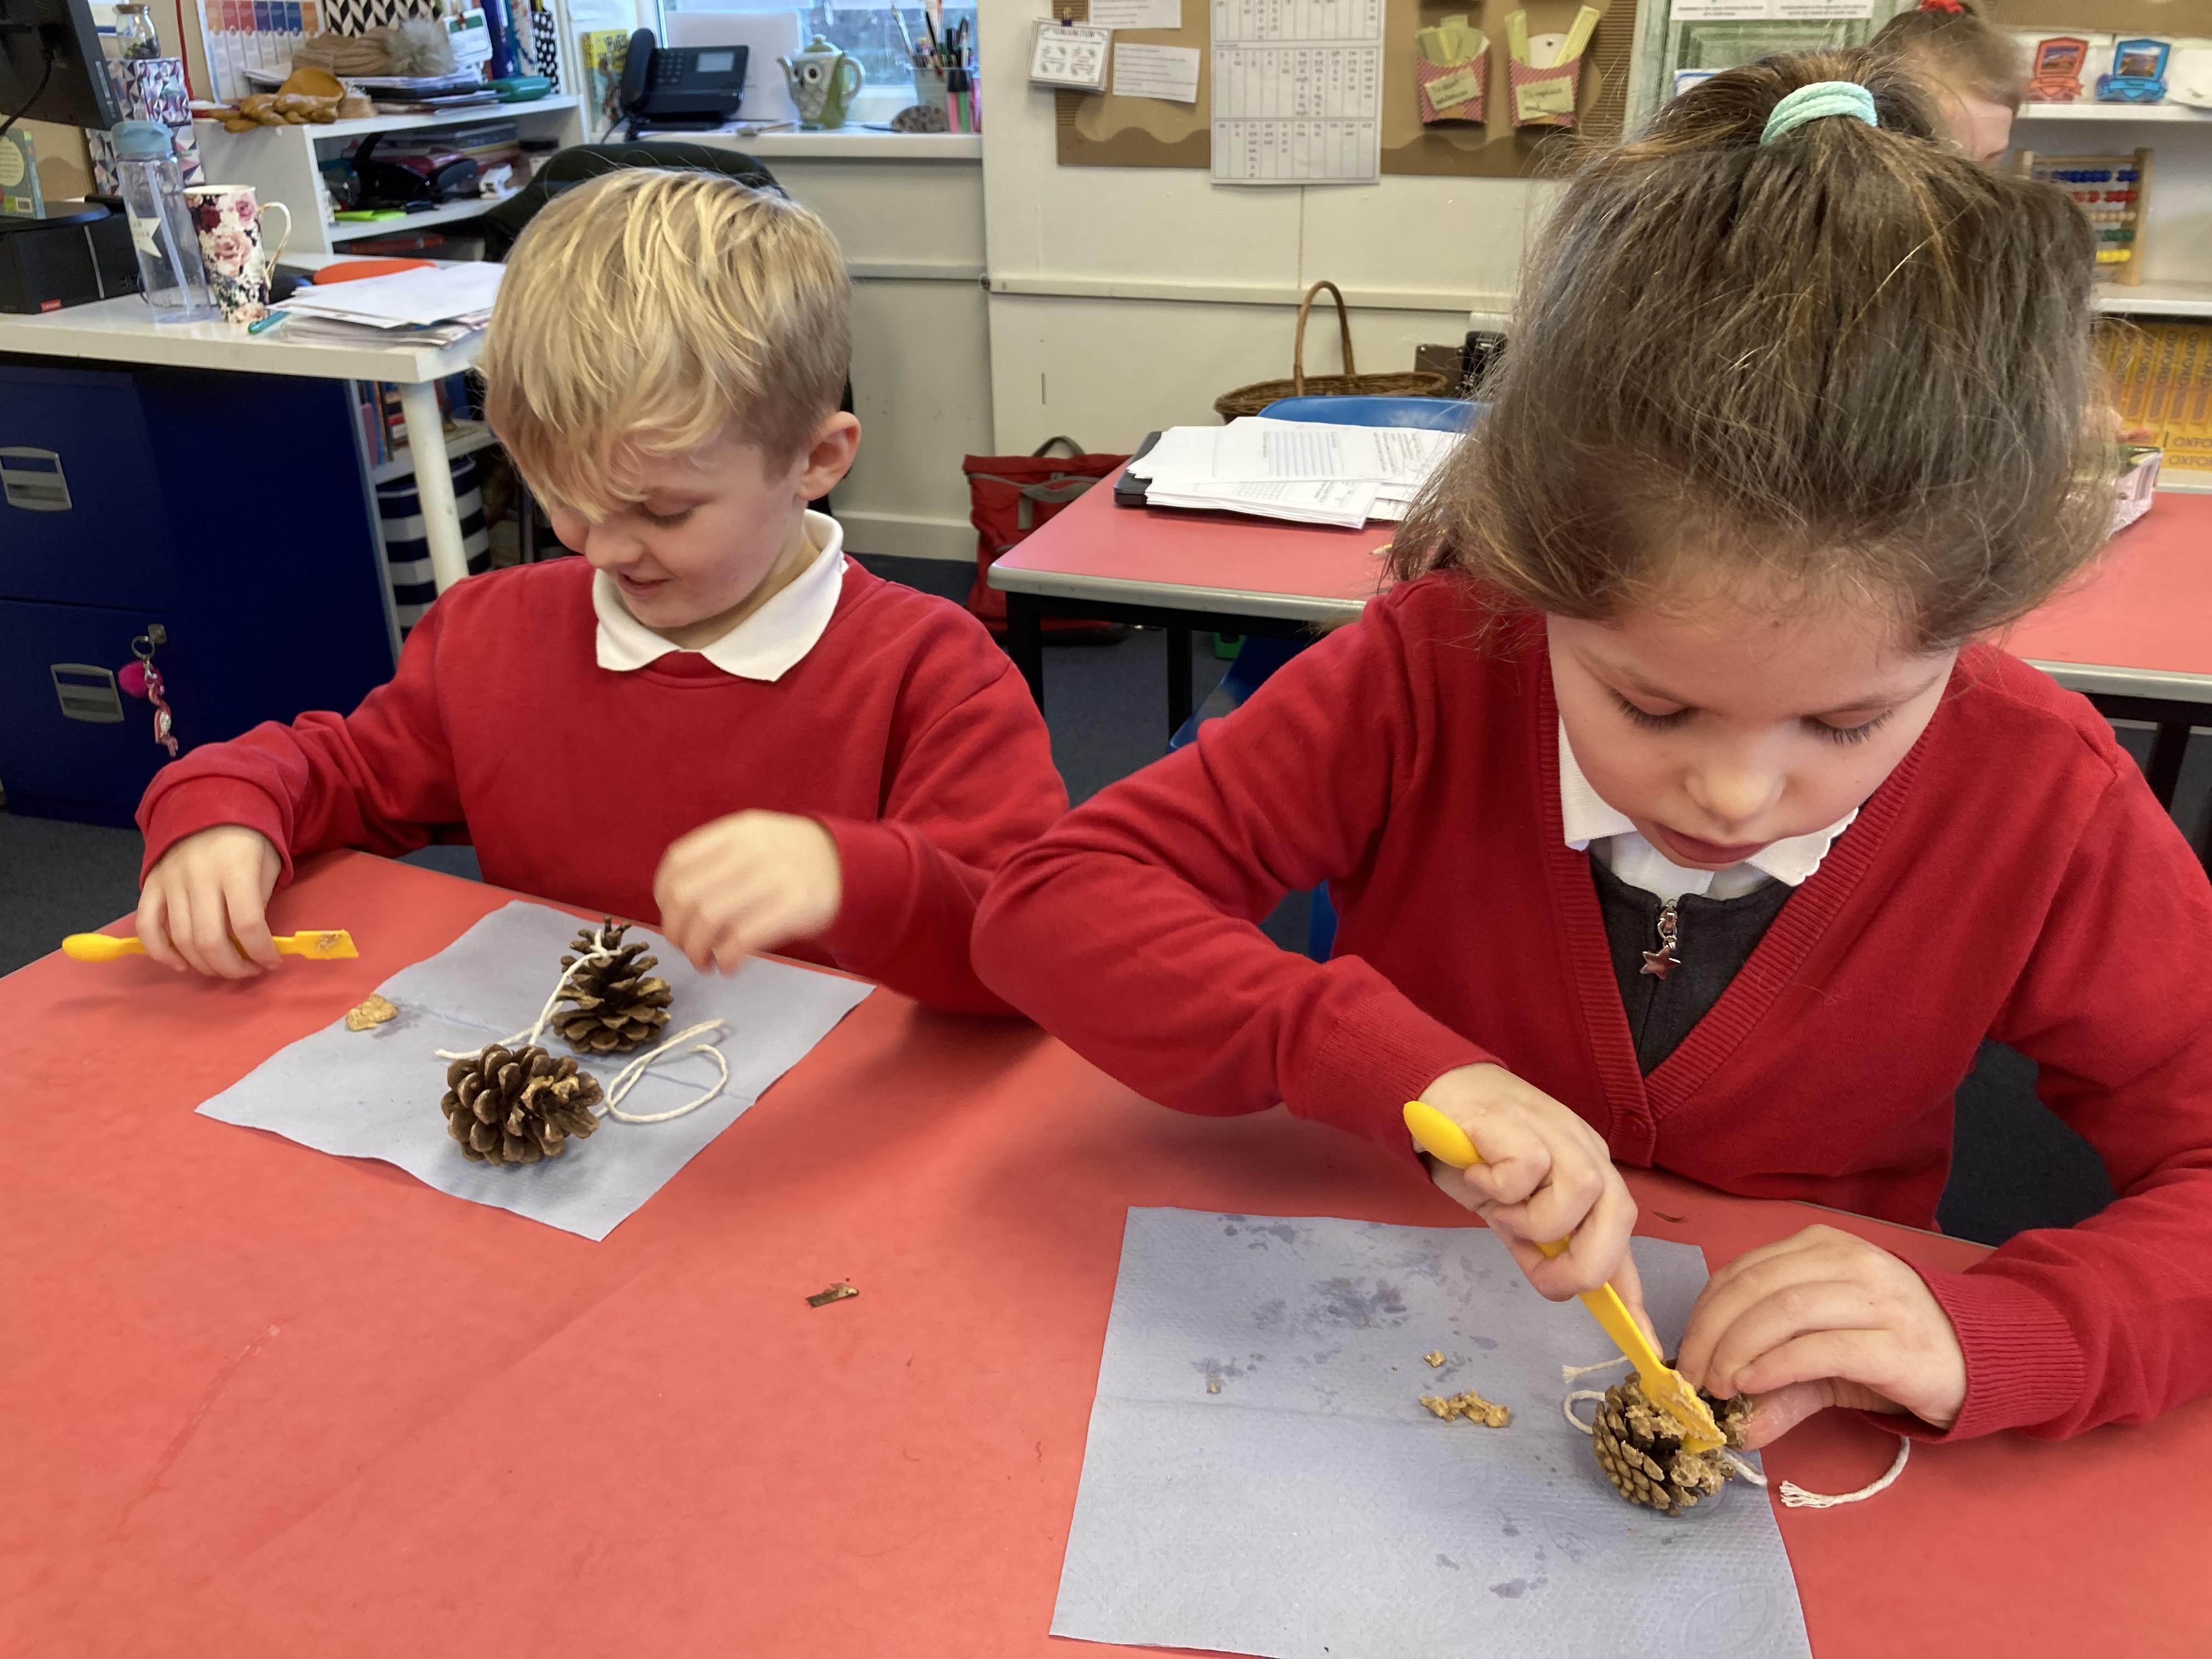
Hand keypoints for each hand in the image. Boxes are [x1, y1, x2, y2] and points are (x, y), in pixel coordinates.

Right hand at [136, 825, 282, 978]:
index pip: (247, 923)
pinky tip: (182, 965)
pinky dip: (161, 953)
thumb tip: (253, 944)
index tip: (272, 962)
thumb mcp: (267, 866)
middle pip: (210, 939)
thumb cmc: (248, 840)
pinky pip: (147, 927)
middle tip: (248, 971)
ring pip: (181, 939)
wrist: (208, 805)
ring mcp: (170, 881)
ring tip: (224, 969)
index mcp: (235, 868)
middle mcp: (199, 876)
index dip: (261, 951)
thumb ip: (258, 902)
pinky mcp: (150, 885)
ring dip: (204, 965)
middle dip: (232, 967)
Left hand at [652, 810, 842, 973]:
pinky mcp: (794, 909)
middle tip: (686, 948)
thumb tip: (674, 902)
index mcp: (736, 832)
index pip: (678, 862)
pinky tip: (728, 965)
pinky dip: (726, 958)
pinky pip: (742, 939)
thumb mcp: (756, 840)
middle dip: (676, 931)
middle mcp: (750, 851)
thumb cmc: (793, 860)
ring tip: (704, 961)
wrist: (852, 867)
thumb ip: (717, 857)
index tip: (672, 917)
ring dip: (696, 950)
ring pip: (709, 919)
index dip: (663, 897)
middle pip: (687, 896)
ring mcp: (773, 879)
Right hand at [1418, 1064, 1646, 1329]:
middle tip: (1537, 1268)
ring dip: (1534, 1219)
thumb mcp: (1516, 1210)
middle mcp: (1585, 1151)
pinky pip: (1527, 1168)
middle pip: (1620, 1214)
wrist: (1437, 1096)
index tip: (1644, 1342)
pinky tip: (1477, 1173)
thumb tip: (1573, 1293)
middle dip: (1584, 1262)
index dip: (1633, 1291)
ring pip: (1581, 1192)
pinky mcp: (1519, 1121)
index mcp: (1591, 1174)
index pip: (1623, 1235)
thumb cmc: (1479, 1154)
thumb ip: (1545, 1246)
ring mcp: (1557, 1131)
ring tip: (1500, 1208)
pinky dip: (1500, 1185)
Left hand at [1675, 1224, 1967, 1448]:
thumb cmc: (1892, 1347)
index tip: (1685, 1355)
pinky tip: (1751, 1384)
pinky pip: (1822, 1347)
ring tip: (1718, 1386)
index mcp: (1822, 1248)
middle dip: (1712, 1334)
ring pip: (1784, 1311)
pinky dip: (1776, 1365)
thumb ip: (1775, 1382)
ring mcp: (1877, 1299)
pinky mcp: (1898, 1344)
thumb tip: (1729, 1424)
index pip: (1742, 1271)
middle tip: (1694, 1378)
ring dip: (1737, 1350)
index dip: (1704, 1313)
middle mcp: (1849, 1262)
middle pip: (1755, 1288)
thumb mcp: (1824, 1358)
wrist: (1980, 1359)